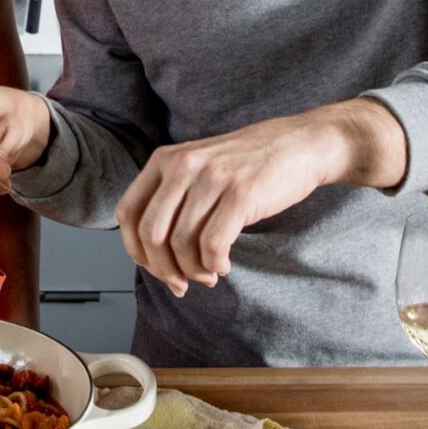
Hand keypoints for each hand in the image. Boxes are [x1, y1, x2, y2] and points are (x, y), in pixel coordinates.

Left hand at [116, 103, 387, 296]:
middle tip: (182, 283)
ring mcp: (211, 178)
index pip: (128, 213)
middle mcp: (182, 165)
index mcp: (164, 160)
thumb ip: (171, 200)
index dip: (137, 250)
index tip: (156, 269)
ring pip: (181, 243)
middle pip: (151, 234)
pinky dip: (214, 265)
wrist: (299, 146)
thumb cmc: (247, 165)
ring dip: (193, 271)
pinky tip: (224, 265)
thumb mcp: (197, 169)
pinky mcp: (240, 194)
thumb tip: (152, 256)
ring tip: (209, 275)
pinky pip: (212, 245)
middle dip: (163, 268)